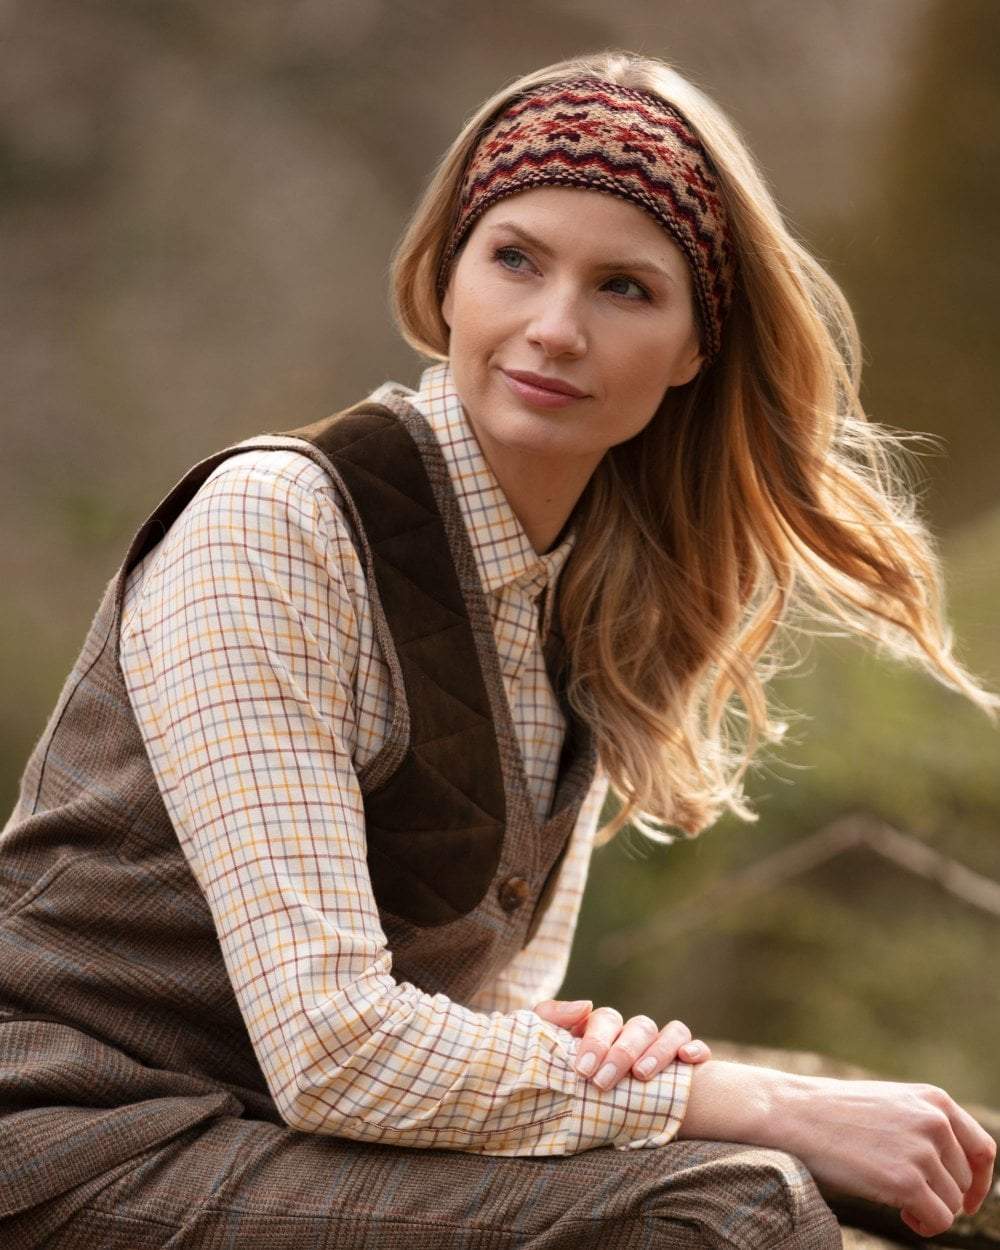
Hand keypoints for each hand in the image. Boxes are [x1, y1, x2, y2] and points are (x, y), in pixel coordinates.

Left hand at [531, 998, 711, 1089]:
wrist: (577, 1124)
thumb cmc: (562, 1086)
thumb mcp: (546, 1053)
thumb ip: (551, 1020)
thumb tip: (585, 1005)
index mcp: (603, 1031)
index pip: (606, 1019)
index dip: (596, 1040)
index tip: (583, 1070)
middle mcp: (634, 1036)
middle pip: (639, 1026)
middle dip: (621, 1052)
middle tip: (603, 1083)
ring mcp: (661, 1049)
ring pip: (670, 1031)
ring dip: (657, 1050)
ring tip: (641, 1076)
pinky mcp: (685, 1068)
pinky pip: (696, 1046)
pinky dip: (695, 1048)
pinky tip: (688, 1060)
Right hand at [680, 1060, 996, 1240]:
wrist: (791, 1114)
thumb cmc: (833, 1113)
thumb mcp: (890, 1105)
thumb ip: (924, 1125)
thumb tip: (953, 1170)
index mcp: (933, 1099)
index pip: (983, 1148)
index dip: (980, 1180)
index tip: (965, 1198)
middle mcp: (934, 1121)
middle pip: (965, 1180)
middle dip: (945, 1196)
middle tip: (912, 1199)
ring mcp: (922, 1151)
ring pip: (953, 1203)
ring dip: (931, 1210)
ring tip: (899, 1202)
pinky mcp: (906, 1181)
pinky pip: (939, 1220)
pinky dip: (925, 1225)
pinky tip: (904, 1216)